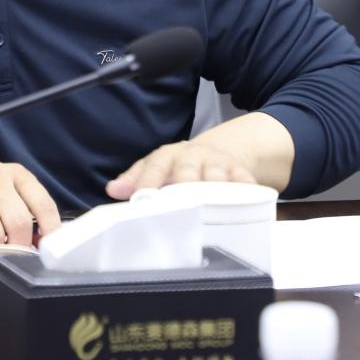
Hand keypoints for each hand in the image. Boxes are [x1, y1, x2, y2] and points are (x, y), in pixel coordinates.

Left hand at [105, 139, 256, 199]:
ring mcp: (217, 163)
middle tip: (180, 203)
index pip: (155, 166)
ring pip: (216, 176)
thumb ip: (136, 178)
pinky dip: (245, 191)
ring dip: (214, 190)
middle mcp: (193, 156)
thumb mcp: (157, 167)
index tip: (141, 198)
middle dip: (184, 185)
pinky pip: (244, 181)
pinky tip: (246, 202)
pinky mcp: (239, 171)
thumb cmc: (179, 166)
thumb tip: (113, 189)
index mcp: (169, 156)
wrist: (215, 151)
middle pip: (187, 170)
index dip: (148, 181)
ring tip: (211, 207)